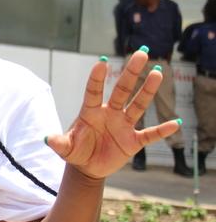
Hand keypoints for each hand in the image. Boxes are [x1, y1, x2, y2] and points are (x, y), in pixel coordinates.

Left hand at [47, 49, 180, 178]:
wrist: (87, 168)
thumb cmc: (76, 151)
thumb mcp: (66, 148)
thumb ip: (59, 143)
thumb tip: (47, 139)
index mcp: (90, 112)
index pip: (94, 91)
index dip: (97, 77)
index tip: (103, 61)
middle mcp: (109, 114)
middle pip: (121, 90)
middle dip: (131, 73)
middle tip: (141, 53)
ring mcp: (123, 126)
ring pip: (138, 105)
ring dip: (148, 90)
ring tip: (158, 73)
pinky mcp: (133, 141)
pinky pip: (150, 134)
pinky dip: (162, 130)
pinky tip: (175, 122)